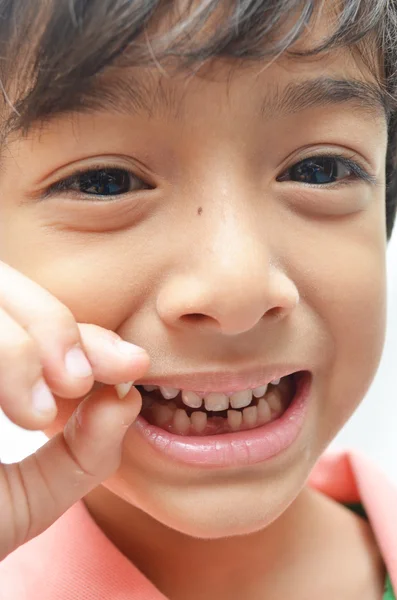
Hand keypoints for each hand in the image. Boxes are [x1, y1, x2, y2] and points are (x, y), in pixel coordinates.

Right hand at [0, 261, 149, 560]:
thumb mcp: (27, 497)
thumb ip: (82, 452)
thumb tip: (128, 396)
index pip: (30, 318)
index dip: (81, 333)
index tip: (132, 365)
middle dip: (49, 324)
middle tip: (79, 381)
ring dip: (16, 345)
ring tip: (42, 408)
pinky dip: (0, 361)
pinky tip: (22, 411)